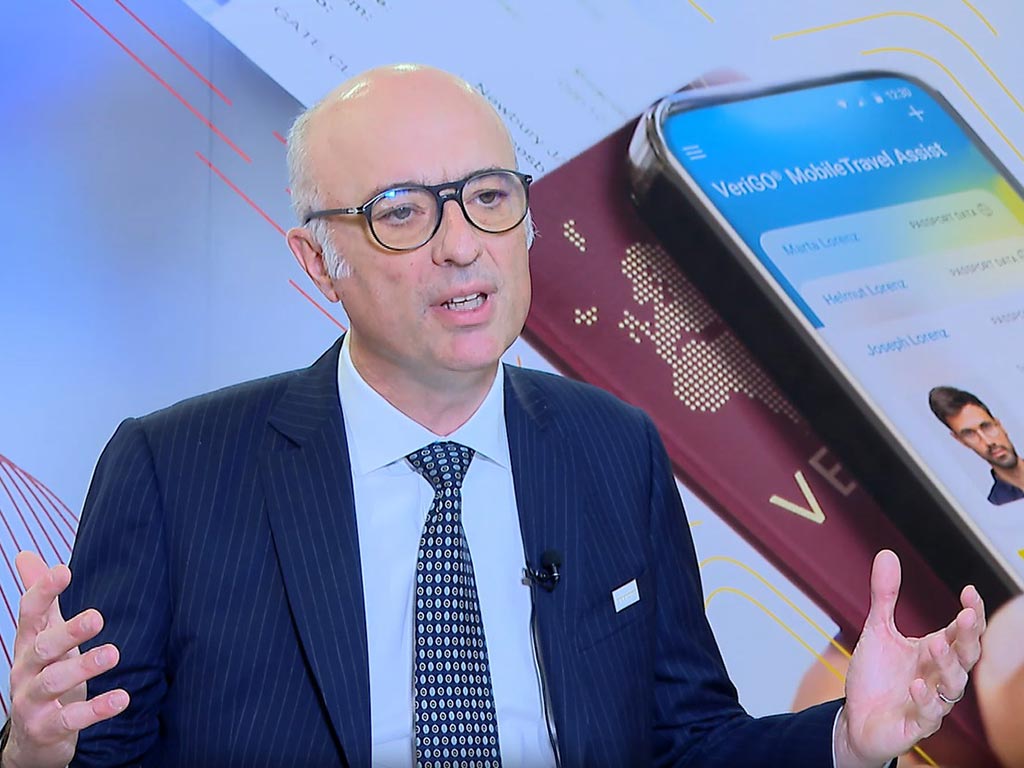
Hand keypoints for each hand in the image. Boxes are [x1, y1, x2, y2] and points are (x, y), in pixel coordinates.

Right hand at [4, 552, 128, 767]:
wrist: (33, 738)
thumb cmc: (45, 674)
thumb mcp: (43, 635)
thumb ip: (42, 599)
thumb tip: (26, 555)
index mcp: (28, 643)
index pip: (30, 613)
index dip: (43, 591)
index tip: (64, 570)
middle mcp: (25, 669)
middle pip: (42, 647)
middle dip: (68, 631)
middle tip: (98, 616)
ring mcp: (32, 701)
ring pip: (53, 682)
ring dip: (82, 667)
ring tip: (113, 654)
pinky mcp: (48, 728)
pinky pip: (71, 719)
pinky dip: (96, 709)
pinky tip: (122, 698)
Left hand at [834, 550, 985, 767]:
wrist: (856, 718)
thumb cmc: (876, 676)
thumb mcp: (877, 630)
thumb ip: (884, 596)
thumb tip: (887, 553)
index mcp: (935, 652)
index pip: (962, 632)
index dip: (971, 614)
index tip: (970, 591)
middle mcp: (938, 675)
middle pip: (965, 656)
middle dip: (968, 637)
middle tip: (965, 616)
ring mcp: (931, 701)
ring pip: (952, 685)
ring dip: (948, 665)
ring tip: (937, 645)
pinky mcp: (916, 725)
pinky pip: (929, 715)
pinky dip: (926, 700)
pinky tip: (917, 685)